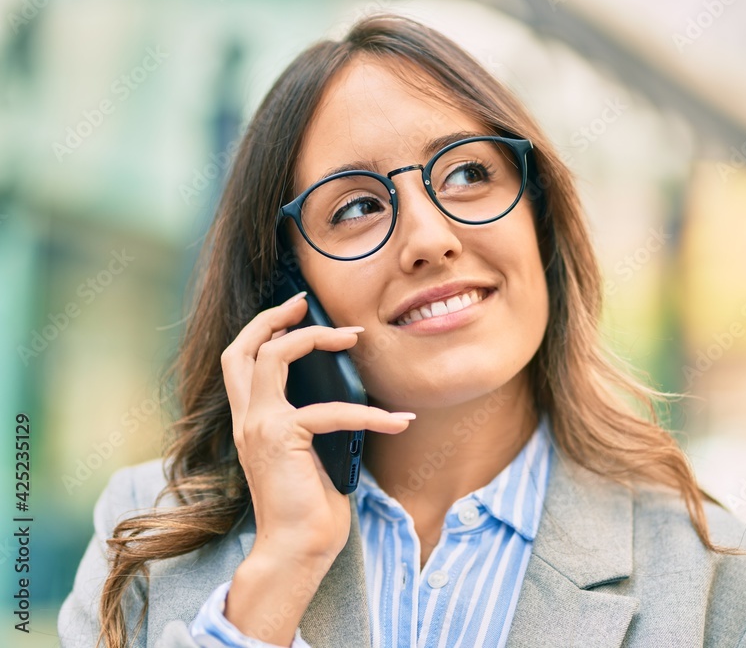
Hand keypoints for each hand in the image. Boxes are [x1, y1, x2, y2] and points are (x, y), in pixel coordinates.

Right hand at [220, 289, 412, 575]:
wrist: (296, 550)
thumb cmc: (310, 508)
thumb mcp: (310, 453)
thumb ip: (313, 422)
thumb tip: (346, 394)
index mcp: (252, 423)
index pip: (239, 362)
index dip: (262, 330)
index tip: (293, 311)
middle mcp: (248, 421)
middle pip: (242, 350)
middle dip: (273, 318)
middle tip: (305, 302)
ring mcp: (260, 427)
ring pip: (272, 357)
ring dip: (315, 338)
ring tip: (353, 338)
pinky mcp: (283, 439)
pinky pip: (330, 409)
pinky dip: (370, 413)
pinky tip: (398, 421)